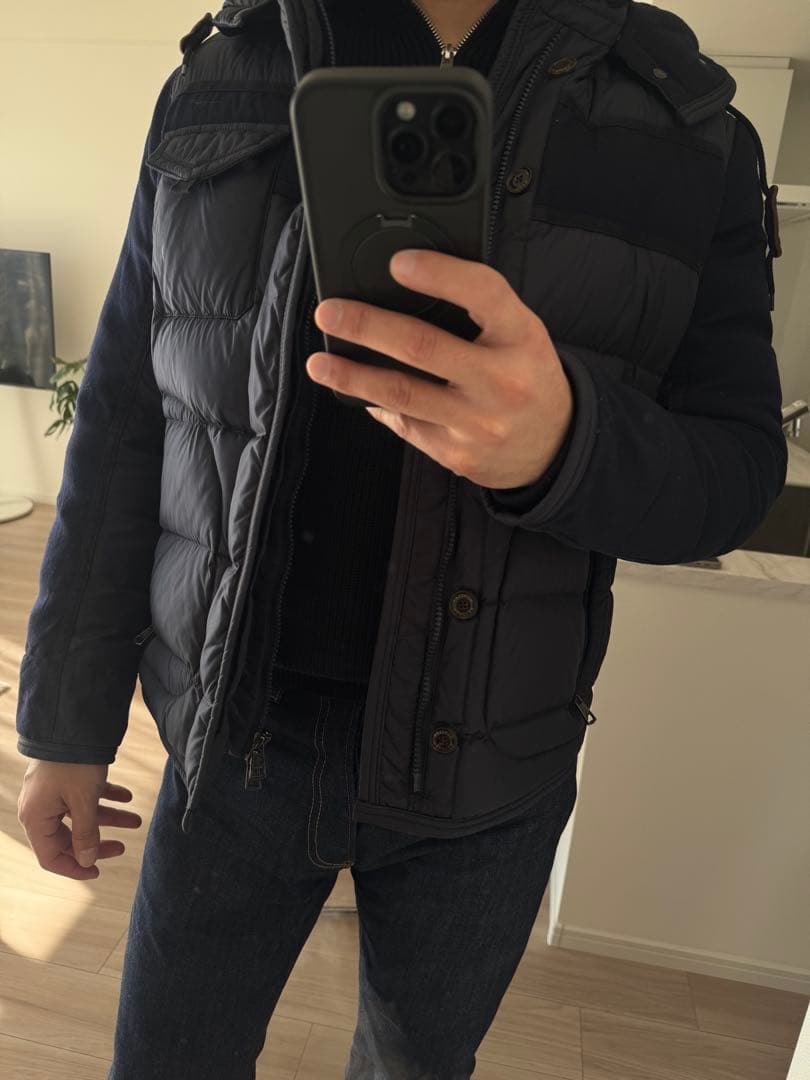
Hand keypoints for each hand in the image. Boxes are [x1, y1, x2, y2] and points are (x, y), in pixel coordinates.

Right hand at [17, 761, 141, 879]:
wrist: (72, 723)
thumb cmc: (73, 764)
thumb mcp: (83, 801)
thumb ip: (86, 834)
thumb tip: (89, 862)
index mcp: (36, 818)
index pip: (51, 857)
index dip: (75, 868)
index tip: (99, 872)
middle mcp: (40, 807)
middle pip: (68, 836)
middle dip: (97, 842)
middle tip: (123, 847)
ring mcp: (52, 792)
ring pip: (81, 814)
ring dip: (109, 818)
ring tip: (136, 820)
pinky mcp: (64, 778)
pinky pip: (84, 795)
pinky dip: (105, 797)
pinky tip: (127, 797)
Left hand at [306, 248, 573, 490]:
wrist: (555, 447)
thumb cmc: (527, 377)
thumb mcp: (521, 334)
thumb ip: (478, 310)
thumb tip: (404, 288)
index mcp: (522, 338)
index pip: (482, 293)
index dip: (439, 274)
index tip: (397, 263)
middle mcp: (502, 381)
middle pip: (423, 346)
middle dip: (367, 327)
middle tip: (329, 312)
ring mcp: (477, 423)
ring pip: (402, 393)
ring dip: (352, 376)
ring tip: (320, 362)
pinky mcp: (456, 453)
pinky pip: (405, 425)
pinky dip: (378, 405)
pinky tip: (357, 392)